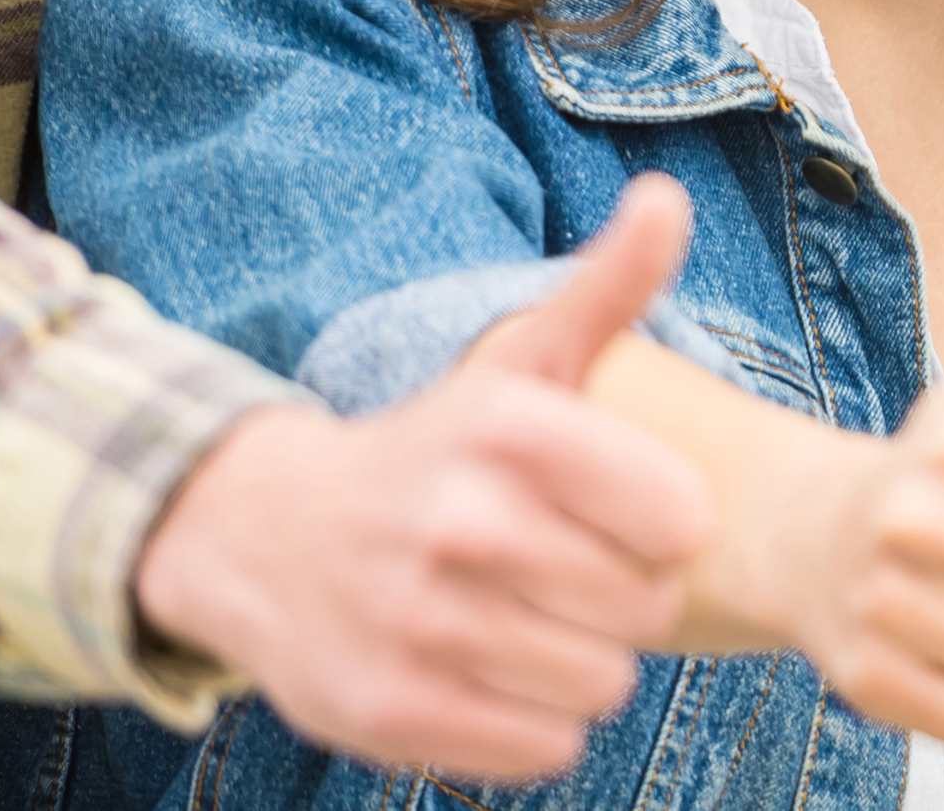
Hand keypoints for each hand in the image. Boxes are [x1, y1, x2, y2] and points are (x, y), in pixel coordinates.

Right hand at [136, 175, 717, 778]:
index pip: (683, 520)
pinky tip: (486, 671)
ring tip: (520, 618)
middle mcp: (458, 521)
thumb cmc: (433, 451)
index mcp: (508, 428)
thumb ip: (610, 288)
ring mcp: (417, 622)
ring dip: (578, 662)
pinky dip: (533, 722)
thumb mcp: (519, 365)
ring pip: (603, 684)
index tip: (610, 511)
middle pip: (647, 609)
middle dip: (621, 597)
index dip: (662, 527)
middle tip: (557, 570)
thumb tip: (671, 196)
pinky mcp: (389, 711)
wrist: (260, 535)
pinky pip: (546, 747)